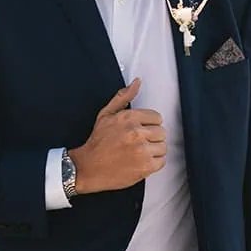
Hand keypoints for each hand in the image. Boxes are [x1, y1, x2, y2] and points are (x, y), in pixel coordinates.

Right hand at [68, 78, 165, 193]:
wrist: (88, 168)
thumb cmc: (97, 142)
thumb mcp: (106, 115)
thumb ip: (123, 97)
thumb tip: (137, 82)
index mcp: (129, 118)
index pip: (157, 117)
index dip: (148, 125)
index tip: (140, 131)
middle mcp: (136, 133)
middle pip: (162, 132)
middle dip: (152, 138)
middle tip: (139, 143)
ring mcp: (141, 151)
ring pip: (163, 147)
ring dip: (153, 151)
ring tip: (139, 153)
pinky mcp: (145, 167)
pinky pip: (161, 161)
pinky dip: (153, 163)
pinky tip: (141, 162)